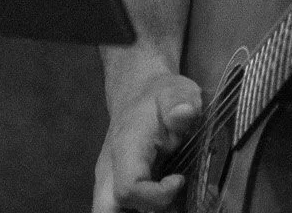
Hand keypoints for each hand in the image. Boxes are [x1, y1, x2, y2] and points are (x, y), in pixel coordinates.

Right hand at [93, 72, 202, 212]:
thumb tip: (184, 114)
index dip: (157, 195)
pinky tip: (171, 201)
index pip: (129, 188)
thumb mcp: (176, 91)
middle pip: (108, 212)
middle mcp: (110, 173)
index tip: (180, 180)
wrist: (138, 95)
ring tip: (174, 201)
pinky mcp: (117, 191)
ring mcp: (111, 184)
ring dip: (144, 212)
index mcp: (125, 150)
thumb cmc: (159, 97)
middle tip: (172, 204)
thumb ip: (180, 102)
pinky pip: (123, 210)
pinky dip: (147, 209)